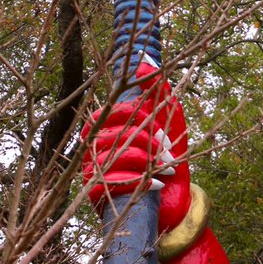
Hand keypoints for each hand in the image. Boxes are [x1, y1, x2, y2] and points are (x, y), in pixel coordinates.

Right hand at [82, 63, 190, 231]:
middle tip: (170, 158)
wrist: (168, 203)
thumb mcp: (165, 121)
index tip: (169, 140)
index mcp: (106, 121)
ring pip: (113, 156)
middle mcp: (94, 142)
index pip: (120, 111)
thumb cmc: (163, 157)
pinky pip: (110, 183)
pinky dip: (138, 183)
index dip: (147, 122)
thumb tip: (146, 60)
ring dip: (147, 164)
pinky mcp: (95, 191)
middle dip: (149, 144)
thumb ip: (155, 90)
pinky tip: (156, 185)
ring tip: (167, 172)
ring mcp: (92, 167)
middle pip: (117, 133)